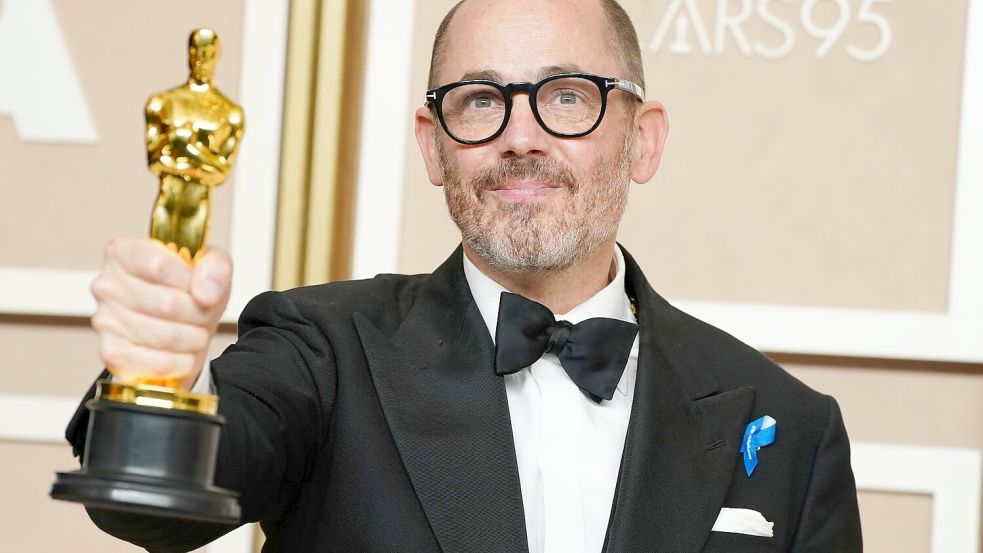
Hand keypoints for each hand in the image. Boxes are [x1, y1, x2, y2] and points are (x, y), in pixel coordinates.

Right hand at [91, 238, 231, 387]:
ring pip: (166, 337)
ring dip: (193, 338)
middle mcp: (107, 284)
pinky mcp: (111, 353)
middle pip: (167, 304)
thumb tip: (205, 294)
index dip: (190, 282)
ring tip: (194, 332)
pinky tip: (183, 353)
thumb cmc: (190, 290)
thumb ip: (215, 267)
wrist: (182, 326)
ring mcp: (104, 320)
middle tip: (202, 314)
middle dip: (198, 314)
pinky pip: (156, 363)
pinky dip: (181, 362)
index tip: (200, 288)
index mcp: (124, 252)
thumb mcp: (211, 266)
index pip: (159, 266)